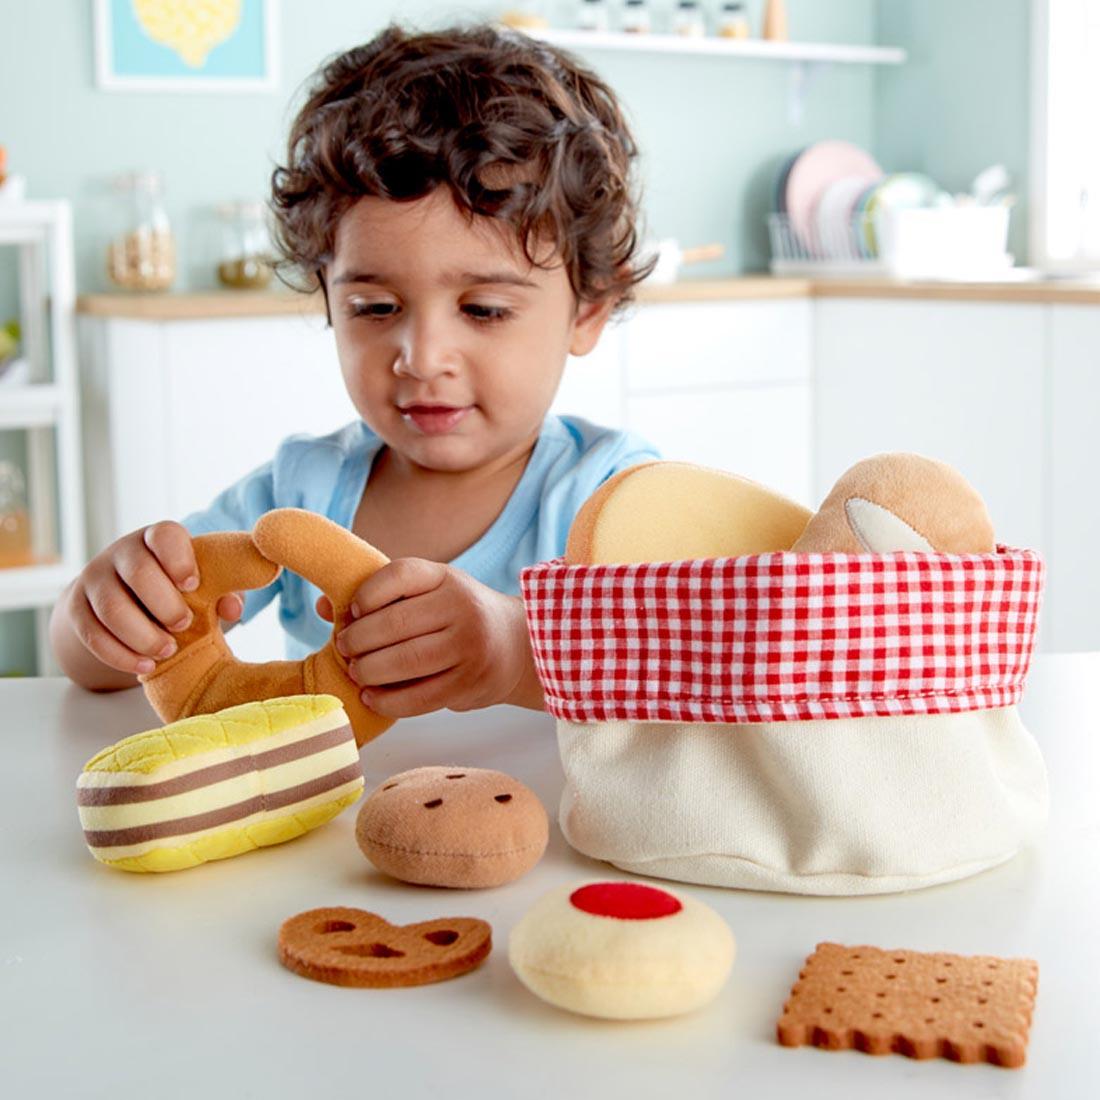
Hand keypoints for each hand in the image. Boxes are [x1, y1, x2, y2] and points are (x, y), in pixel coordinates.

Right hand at [60, 521, 242, 676]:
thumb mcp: (203, 584)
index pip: (164, 535)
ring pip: (112, 608)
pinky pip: (93, 634)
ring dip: (142, 635)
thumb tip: (232, 608)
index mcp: (158, 539)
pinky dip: (120, 655)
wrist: (126, 601)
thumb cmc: (177, 588)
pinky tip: (145, 666)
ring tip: (168, 651)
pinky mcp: (77, 608)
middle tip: (184, 624)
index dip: (179, 559)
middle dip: (164, 604)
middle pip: (137, 573)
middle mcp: (122, 552)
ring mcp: (95, 579)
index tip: (194, 585)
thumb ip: (224, 590)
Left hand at [318, 559, 542, 716]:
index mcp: (446, 577)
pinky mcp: (470, 683)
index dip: (366, 593)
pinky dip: (388, 700)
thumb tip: (324, 606)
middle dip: (358, 640)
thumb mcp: (429, 593)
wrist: (518, 645)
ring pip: (405, 662)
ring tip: (357, 672)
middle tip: (344, 649)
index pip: (399, 575)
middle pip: (395, 624)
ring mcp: (469, 646)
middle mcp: (462, 607)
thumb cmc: (458, 616)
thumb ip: (381, 596)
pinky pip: (419, 697)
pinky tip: (372, 696)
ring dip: (369, 671)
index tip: (353, 612)